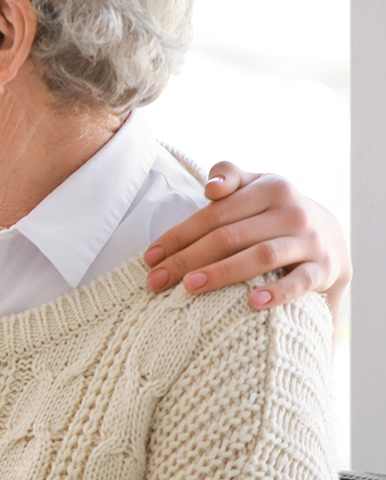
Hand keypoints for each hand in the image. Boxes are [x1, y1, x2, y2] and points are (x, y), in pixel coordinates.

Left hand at [144, 162, 349, 323]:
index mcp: (269, 188)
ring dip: (222, 272)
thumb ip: (229, 176)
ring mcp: (309, 240)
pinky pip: (299, 282)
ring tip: (189, 287)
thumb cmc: (273, 210)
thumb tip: (211, 187)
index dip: (178, 236)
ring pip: (261, 256)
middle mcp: (292, 211)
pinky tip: (251, 303)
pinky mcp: (323, 268)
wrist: (329, 235)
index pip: (214, 215)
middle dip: (188, 259)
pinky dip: (277, 292)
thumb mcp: (255, 185)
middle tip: (157, 281)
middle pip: (230, 236)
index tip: (150, 258)